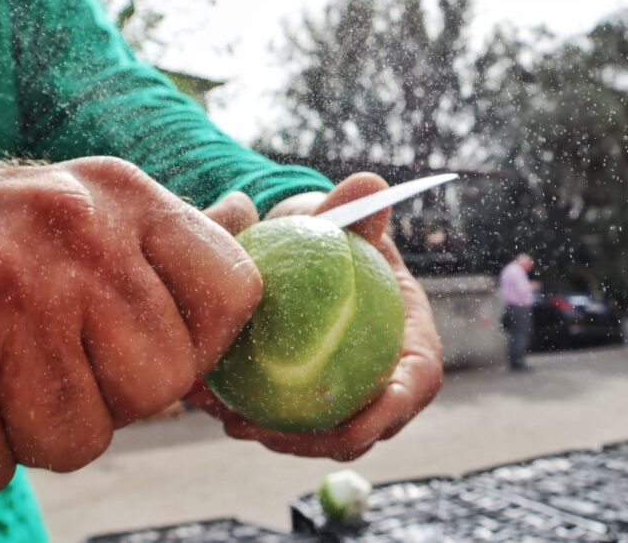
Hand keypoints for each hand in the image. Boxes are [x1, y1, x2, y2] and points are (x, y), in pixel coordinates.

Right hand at [0, 157, 260, 500]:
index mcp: (121, 197)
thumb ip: (170, 232)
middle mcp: (70, 236)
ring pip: (78, 439)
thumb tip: (249, 212)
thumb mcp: (82, 206)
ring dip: (28, 428)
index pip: (233, 295)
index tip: (145, 347)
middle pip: (159, 386)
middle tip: (43, 358)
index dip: (199, 346)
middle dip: (106, 396)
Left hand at [189, 174, 443, 459]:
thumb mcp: (341, 217)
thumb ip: (355, 208)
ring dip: (276, 436)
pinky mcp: (305, 397)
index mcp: (411, 339)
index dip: (391, 413)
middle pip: (364, 427)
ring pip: (318, 433)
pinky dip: (250, 415)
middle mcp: (381, 375)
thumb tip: (369, 185)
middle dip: (318, 442)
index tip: (353, 427)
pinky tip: (212, 404)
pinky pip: (281, 417)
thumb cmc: (334, 231)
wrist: (304, 246)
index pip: (415, 385)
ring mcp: (344, 391)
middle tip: (270, 432)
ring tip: (233, 421)